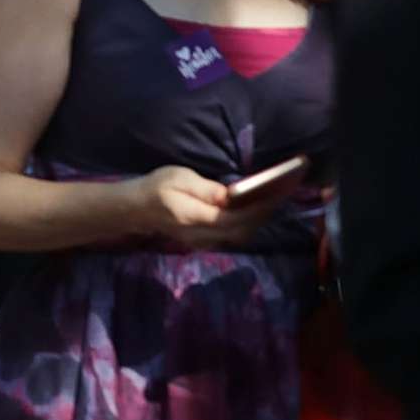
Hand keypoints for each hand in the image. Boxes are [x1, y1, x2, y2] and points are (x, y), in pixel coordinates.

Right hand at [131, 165, 289, 250]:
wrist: (136, 209)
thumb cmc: (155, 188)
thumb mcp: (177, 178)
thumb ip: (206, 189)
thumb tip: (232, 196)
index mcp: (195, 217)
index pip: (236, 218)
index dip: (260, 207)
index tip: (279, 192)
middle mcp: (202, 235)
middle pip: (243, 230)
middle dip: (265, 213)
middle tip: (283, 192)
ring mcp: (204, 242)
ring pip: (241, 235)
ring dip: (259, 219)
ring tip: (273, 198)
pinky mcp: (206, 241)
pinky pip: (234, 235)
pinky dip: (248, 223)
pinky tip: (256, 208)